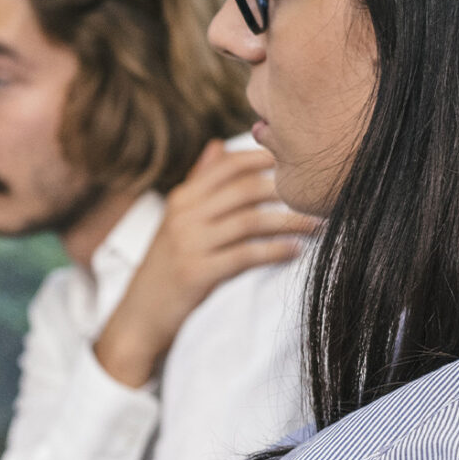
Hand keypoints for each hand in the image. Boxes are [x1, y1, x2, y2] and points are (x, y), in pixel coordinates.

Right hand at [93, 140, 318, 387]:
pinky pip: (246, 255)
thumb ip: (199, 183)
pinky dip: (275, 251)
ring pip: (250, 221)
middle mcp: (184, 215)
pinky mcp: (197, 273)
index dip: (265, 159)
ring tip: (317, 224)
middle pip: (245, 190)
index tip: (297, 161)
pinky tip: (295, 251)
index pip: (228, 166)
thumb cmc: (166, 265)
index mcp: (182, 198)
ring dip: (290, 222)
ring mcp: (189, 244)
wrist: (139, 314)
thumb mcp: (177, 220)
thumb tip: (218, 145)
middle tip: (319, 194)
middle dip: (286, 190)